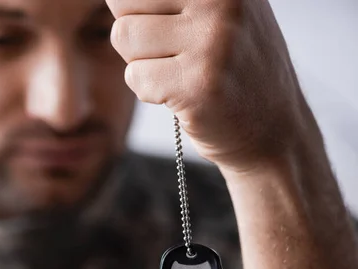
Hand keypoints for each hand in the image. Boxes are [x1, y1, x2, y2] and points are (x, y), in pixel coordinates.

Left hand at [106, 0, 315, 170]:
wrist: (272, 128)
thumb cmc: (231, 66)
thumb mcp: (217, 10)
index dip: (136, 6)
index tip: (166, 27)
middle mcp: (221, 1)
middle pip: (123, 1)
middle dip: (134, 32)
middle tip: (171, 52)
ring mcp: (212, 42)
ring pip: (123, 36)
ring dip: (140, 62)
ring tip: (179, 72)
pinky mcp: (198, 85)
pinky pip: (135, 76)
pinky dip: (149, 91)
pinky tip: (182, 95)